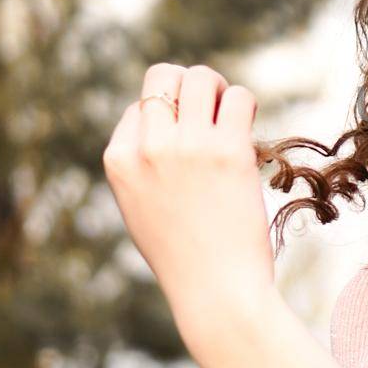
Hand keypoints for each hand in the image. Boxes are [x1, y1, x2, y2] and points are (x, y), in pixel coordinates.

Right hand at [102, 63, 275, 317]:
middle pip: (164, 76)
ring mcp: (187, 146)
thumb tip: (167, 121)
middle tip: (212, 110)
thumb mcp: (140, 208)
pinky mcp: (228, 150)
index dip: (167, 120)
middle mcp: (147, 147)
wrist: (216, 291)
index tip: (186, 146)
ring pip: (201, 77)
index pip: (140, 107)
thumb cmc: (184, 256)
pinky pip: (239, 97)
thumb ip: (143, 165)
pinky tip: (249, 133)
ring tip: (231, 118)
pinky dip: (246, 106)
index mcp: (118, 161)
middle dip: (190, 85)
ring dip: (220, 90)